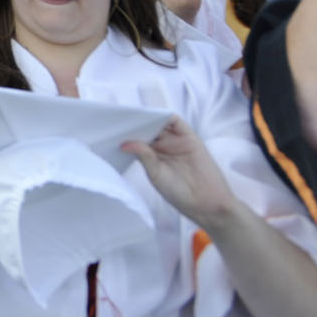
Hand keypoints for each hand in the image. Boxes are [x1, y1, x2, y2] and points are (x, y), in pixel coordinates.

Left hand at [122, 116, 240, 228]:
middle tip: (118, 115)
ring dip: (148, 116)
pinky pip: (176, 122)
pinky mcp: (189, 137)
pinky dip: (165, 116)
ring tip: (132, 113)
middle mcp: (162, 145)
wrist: (206, 203)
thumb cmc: (179, 193)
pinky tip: (154, 116)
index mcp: (151, 154)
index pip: (136, 137)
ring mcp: (175, 140)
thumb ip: (144, 156)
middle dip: (134, 121)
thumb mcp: (157, 175)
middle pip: (146, 127)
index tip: (110, 126)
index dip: (126, 131)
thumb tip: (124, 143)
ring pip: (159, 122)